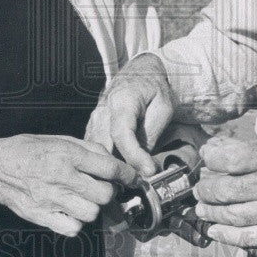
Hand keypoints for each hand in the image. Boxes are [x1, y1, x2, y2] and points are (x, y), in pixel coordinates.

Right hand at [0, 135, 138, 236]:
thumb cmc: (29, 150)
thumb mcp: (59, 139)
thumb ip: (87, 149)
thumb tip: (111, 160)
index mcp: (67, 155)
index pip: (109, 167)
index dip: (126, 174)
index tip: (132, 177)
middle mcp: (62, 177)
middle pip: (104, 194)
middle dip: (108, 192)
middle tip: (102, 187)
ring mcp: (51, 200)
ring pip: (91, 213)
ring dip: (93, 208)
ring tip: (83, 199)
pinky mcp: (42, 217)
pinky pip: (73, 228)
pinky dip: (77, 223)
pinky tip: (70, 212)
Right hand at [85, 54, 175, 175]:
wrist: (140, 72)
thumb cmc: (154, 87)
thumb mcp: (164, 106)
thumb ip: (152, 132)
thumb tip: (142, 161)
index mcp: (121, 101)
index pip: (122, 133)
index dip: (134, 156)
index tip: (148, 171)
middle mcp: (102, 110)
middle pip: (103, 146)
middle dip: (117, 169)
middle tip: (136, 184)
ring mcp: (94, 119)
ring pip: (94, 150)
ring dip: (107, 168)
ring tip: (126, 183)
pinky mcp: (93, 127)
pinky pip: (94, 149)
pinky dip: (102, 163)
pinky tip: (115, 174)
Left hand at [193, 135, 256, 248]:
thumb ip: (255, 150)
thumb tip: (217, 150)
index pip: (233, 158)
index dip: (212, 159)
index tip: (206, 158)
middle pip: (229, 188)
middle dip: (207, 189)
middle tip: (201, 188)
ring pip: (235, 214)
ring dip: (212, 212)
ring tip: (202, 208)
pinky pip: (251, 237)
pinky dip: (228, 235)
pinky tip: (214, 230)